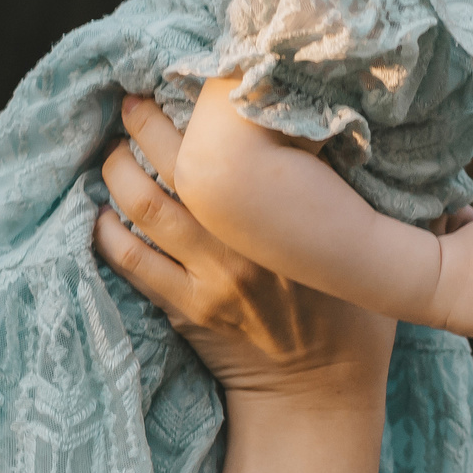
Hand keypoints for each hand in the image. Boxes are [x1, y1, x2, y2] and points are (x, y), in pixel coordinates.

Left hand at [94, 97, 394, 406]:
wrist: (322, 392)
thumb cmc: (352, 310)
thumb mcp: (369, 240)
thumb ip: (349, 186)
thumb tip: (328, 125)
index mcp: (292, 217)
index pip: (240, 144)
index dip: (205, 106)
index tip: (189, 80)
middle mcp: (247, 242)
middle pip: (180, 163)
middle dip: (147, 122)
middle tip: (134, 101)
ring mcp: (212, 276)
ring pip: (145, 205)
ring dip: (119, 168)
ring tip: (115, 149)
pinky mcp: (186, 308)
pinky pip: (131, 258)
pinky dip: (108, 228)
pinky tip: (103, 209)